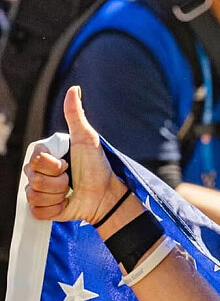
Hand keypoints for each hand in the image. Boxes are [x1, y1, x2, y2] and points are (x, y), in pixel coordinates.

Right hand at [25, 86, 122, 223]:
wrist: (106, 195)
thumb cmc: (97, 167)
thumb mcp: (87, 139)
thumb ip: (76, 115)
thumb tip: (74, 89)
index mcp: (44, 156)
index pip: (35, 160)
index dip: (53, 166)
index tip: (68, 164)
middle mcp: (38, 173)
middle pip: (33, 178)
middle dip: (58, 181)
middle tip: (71, 179)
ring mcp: (39, 192)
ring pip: (35, 195)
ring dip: (57, 195)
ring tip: (70, 191)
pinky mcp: (43, 210)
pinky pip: (38, 211)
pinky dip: (54, 209)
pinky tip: (66, 203)